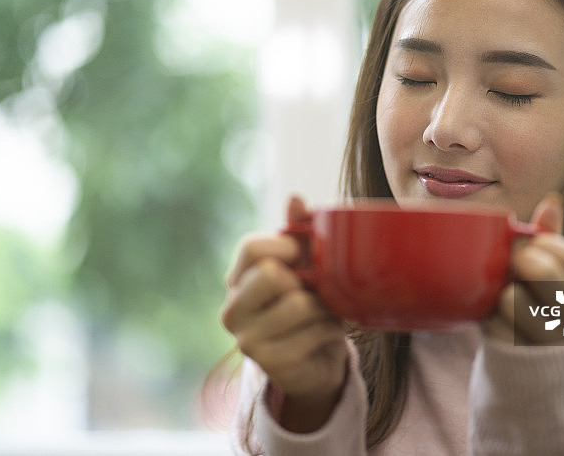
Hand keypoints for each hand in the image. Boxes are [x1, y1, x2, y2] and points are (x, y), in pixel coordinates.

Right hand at [220, 196, 347, 431]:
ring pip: (299, 304)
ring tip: (326, 312)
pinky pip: (315, 331)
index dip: (286, 245)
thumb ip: (299, 232)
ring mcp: (247, 340)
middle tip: (316, 290)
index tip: (305, 255)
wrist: (315, 364)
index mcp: (236, 279)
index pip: (252, 247)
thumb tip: (295, 199)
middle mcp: (232, 310)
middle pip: (271, 274)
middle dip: (306, 280)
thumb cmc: (309, 305)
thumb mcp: (305, 265)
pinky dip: (332, 329)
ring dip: (325, 306)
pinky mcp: (271, 364)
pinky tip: (327, 333)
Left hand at [485, 193, 563, 343]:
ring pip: (514, 298)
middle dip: (520, 261)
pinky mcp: (516, 353)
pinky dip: (490, 314)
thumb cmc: (539, 314)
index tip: (531, 248)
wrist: (534, 380)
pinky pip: (494, 322)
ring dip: (503, 292)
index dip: (545, 243)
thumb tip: (552, 200)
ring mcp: (545, 339)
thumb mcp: (552, 281)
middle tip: (512, 265)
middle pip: (544, 272)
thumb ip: (551, 242)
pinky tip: (495, 316)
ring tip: (503, 295)